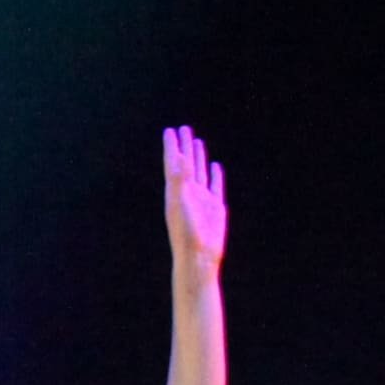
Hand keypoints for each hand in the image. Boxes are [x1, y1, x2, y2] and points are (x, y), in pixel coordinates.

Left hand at [161, 123, 228, 272]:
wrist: (198, 256)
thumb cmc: (186, 232)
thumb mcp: (181, 202)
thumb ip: (180, 179)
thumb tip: (180, 156)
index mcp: (174, 192)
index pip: (173, 163)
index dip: (171, 147)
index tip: (170, 130)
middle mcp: (186, 193)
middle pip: (185, 164)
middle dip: (184, 146)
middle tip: (183, 128)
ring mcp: (201, 199)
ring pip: (199, 172)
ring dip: (197, 157)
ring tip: (197, 141)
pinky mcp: (215, 207)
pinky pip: (215, 186)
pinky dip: (214, 175)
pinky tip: (214, 165)